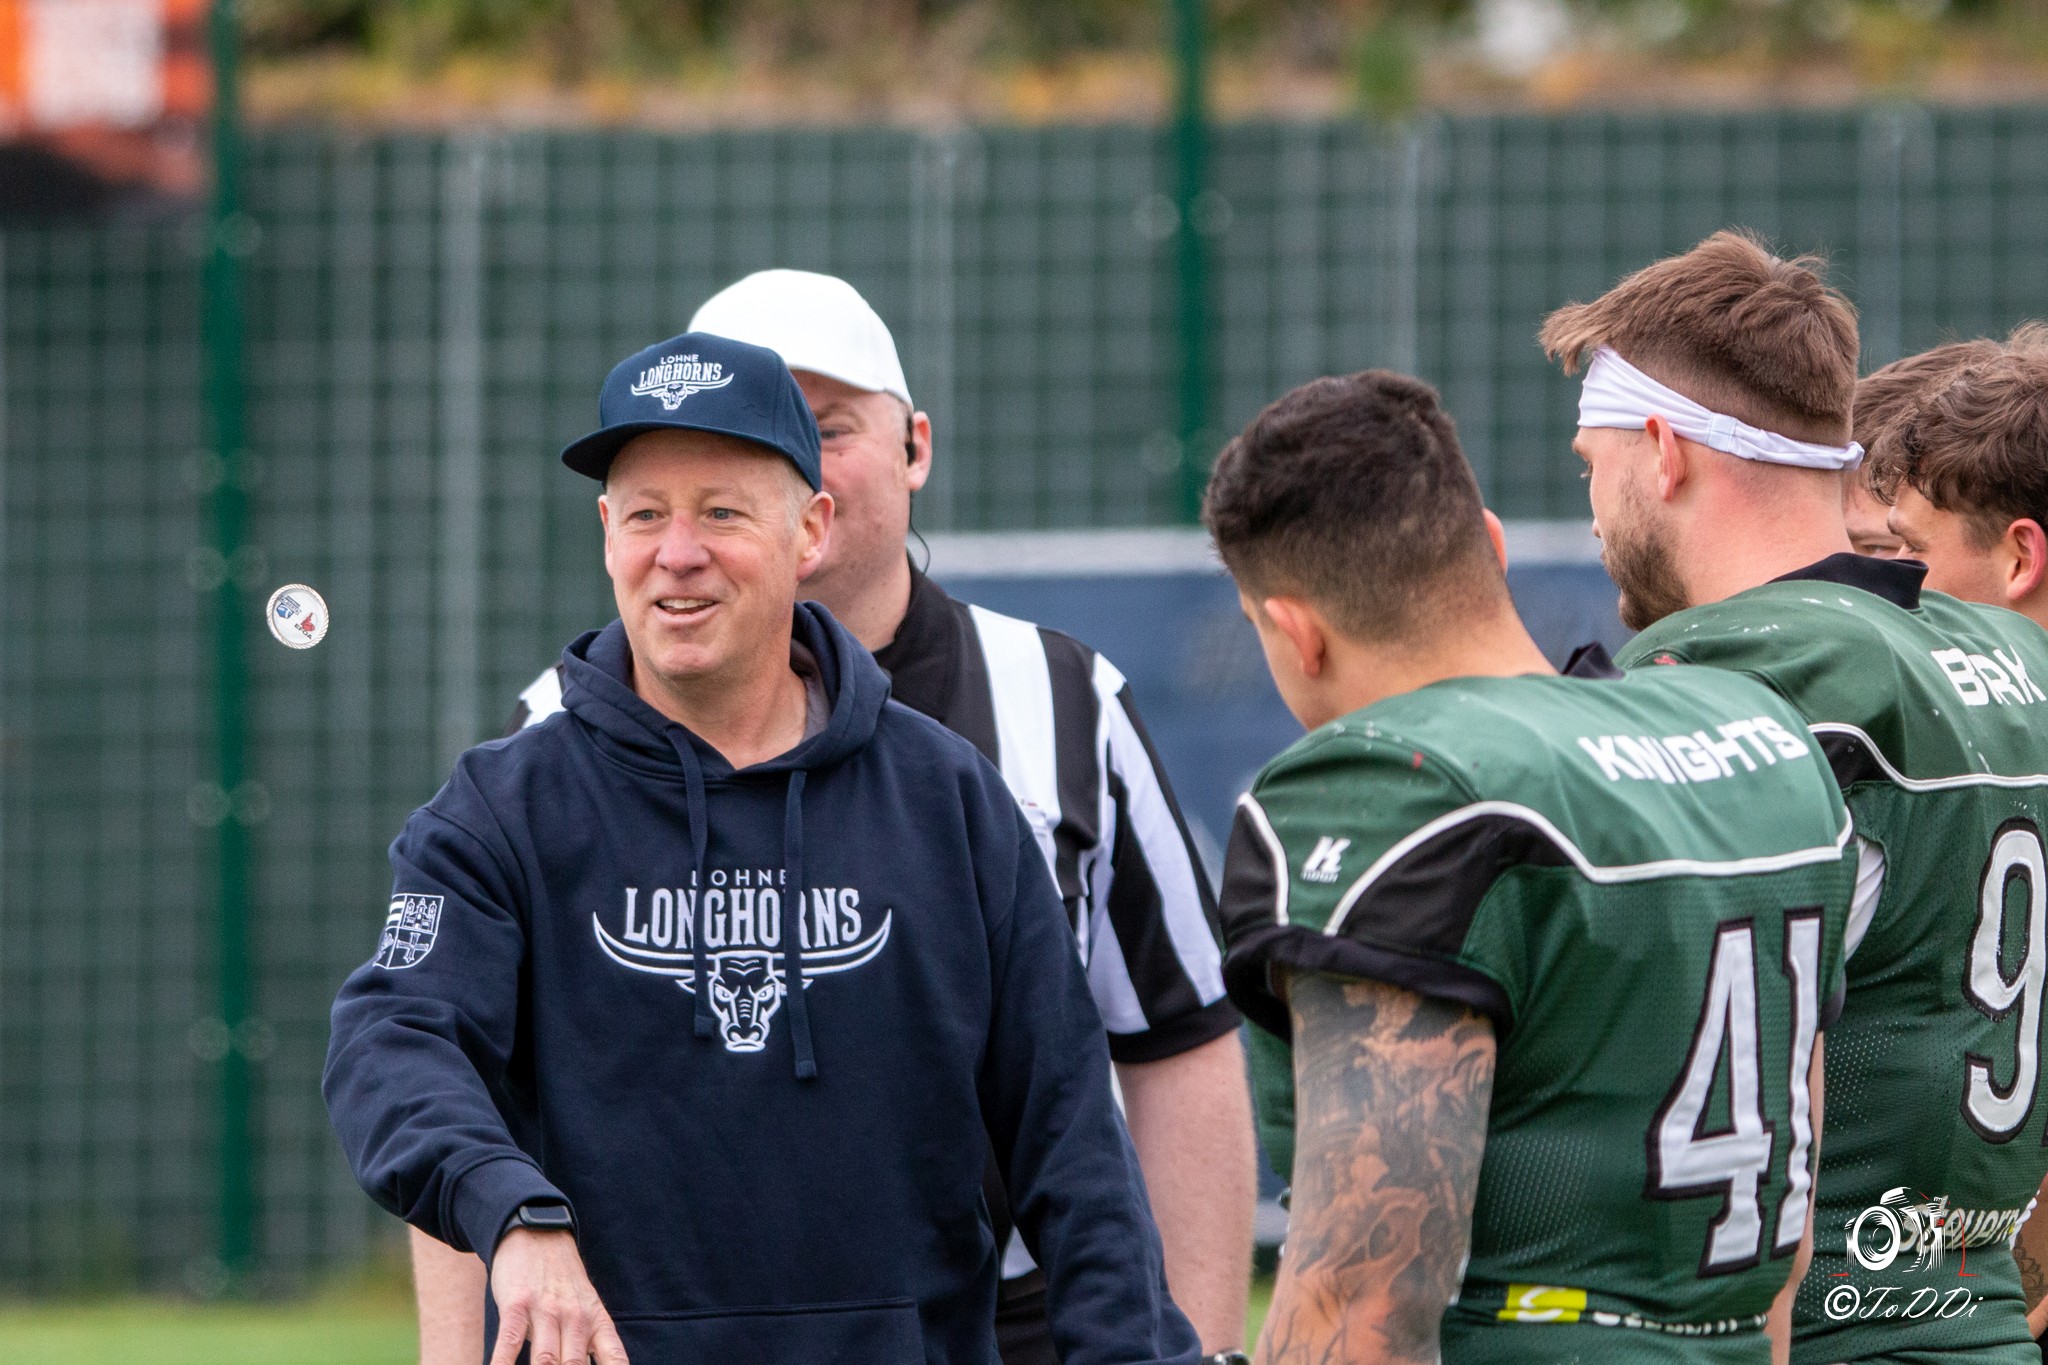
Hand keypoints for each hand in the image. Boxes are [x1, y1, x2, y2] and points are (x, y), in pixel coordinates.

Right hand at [487, 1228, 628, 1364]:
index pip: (614, 1360)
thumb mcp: (587, 1308)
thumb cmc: (562, 1282)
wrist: (536, 1234)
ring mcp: (546, 1310)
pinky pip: (509, 1344)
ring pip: (546, 1361)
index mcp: (596, 1321)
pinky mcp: (517, 1305)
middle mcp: (576, 1317)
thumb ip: (591, 1344)